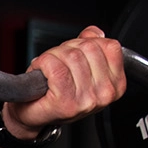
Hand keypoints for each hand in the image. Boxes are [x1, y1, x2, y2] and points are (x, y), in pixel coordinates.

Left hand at [3, 26, 125, 138]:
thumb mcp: (80, 67)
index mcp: (116, 85)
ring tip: (49, 70)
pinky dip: (42, 64)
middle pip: (89, 47)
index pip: (110, 46)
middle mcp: (105, 94)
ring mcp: (87, 100)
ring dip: (53, 56)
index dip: (87, 42)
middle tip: (58, 63)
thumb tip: (95, 33)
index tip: (75, 53)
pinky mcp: (66, 102)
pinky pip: (55, 67)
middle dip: (68, 48)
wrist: (31, 114)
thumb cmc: (55, 92)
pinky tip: (41, 73)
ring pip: (71, 55)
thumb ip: (92, 46)